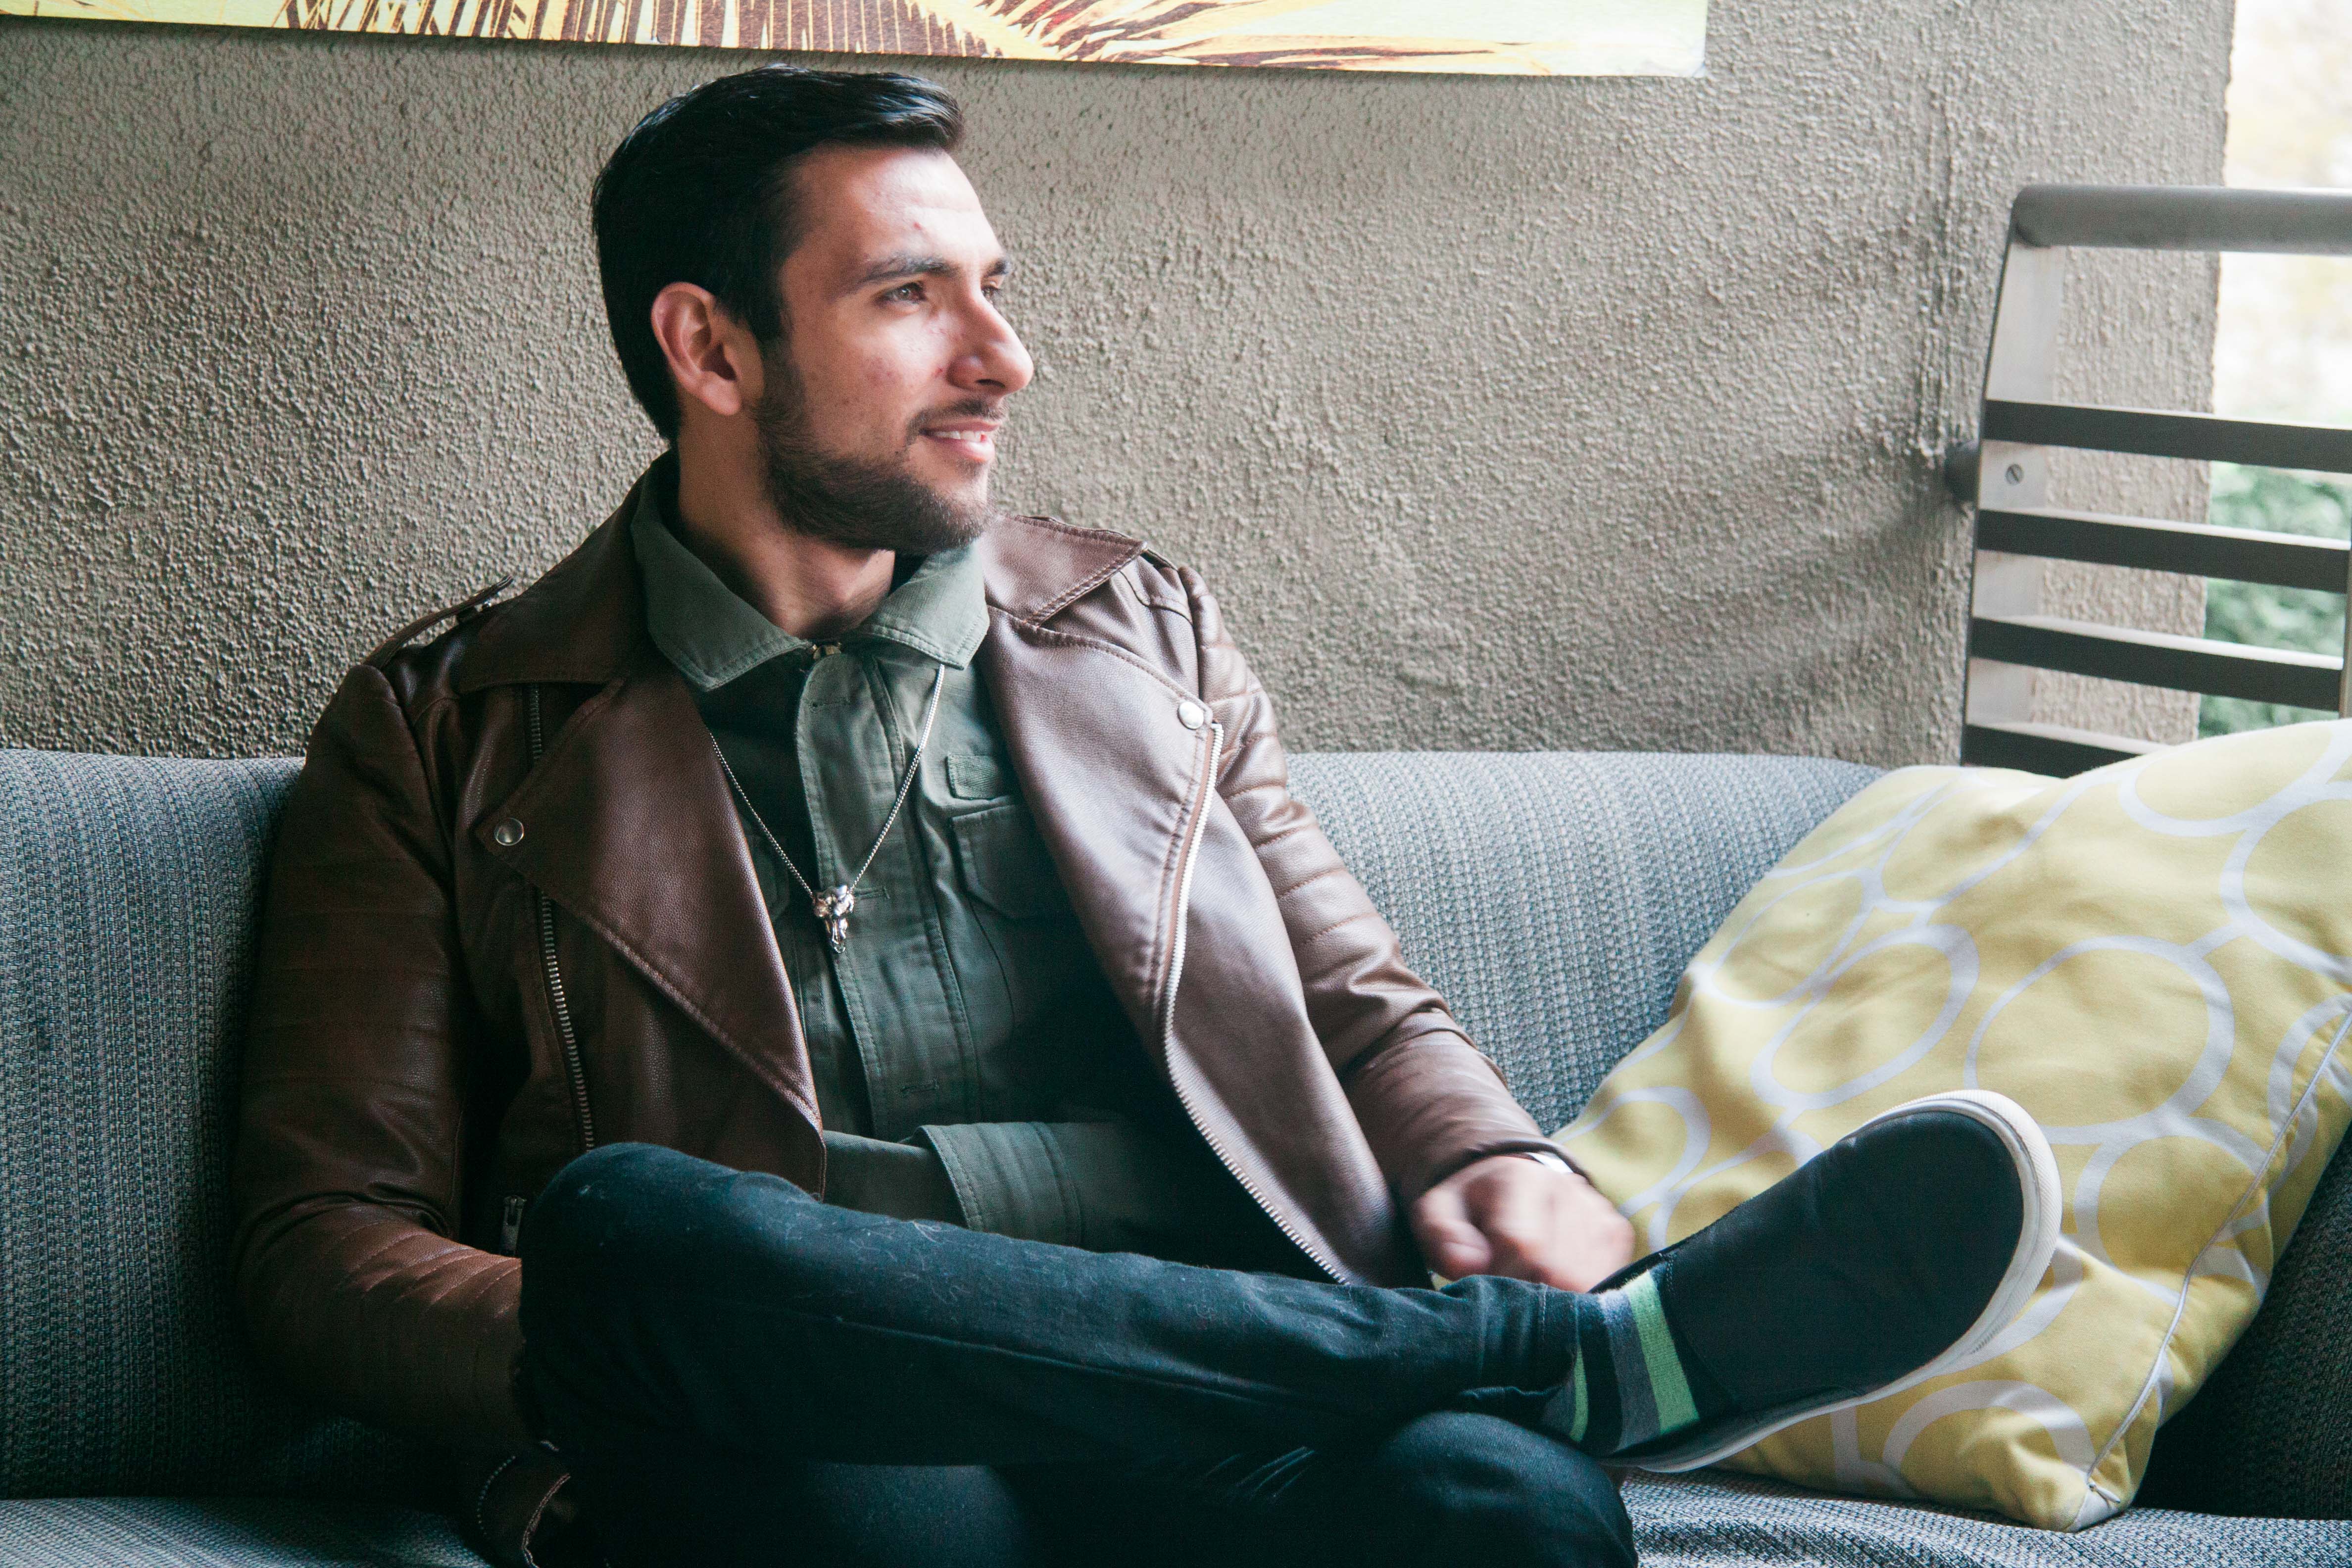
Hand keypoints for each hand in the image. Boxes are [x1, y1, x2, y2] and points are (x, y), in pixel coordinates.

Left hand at [1409, 1154, 1633, 1289]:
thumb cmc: (1472, 1207)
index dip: (1504, 1278)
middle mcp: (1567, 1189)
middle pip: (1562, 1269)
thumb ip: (1443, 1236)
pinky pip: (1610, 1279)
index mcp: (1520, 1178)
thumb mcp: (1439, 1212)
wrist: (1512, 1183)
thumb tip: (1470, 1265)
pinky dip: (1583, 1294)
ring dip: (1560, 1300)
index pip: (1524, 1245)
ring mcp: (1598, 1211)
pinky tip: (1558, 1287)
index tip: (1489, 1289)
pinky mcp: (1616, 1233)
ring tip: (1531, 1292)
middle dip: (1533, 1296)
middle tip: (1511, 1301)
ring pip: (1591, 1279)